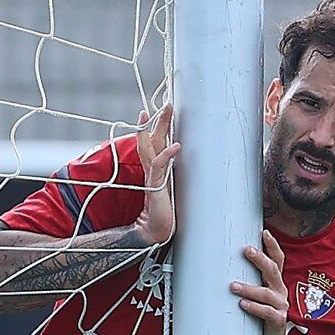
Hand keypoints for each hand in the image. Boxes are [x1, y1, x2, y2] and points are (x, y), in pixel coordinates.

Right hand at [135, 103, 177, 245]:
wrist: (156, 231)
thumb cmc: (165, 213)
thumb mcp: (172, 189)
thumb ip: (172, 178)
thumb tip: (183, 166)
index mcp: (155, 170)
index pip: (153, 144)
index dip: (154, 127)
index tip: (156, 111)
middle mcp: (152, 170)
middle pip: (152, 139)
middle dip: (158, 120)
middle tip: (167, 102)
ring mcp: (152, 176)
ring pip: (153, 146)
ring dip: (159, 127)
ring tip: (166, 111)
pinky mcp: (156, 185)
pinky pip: (160, 166)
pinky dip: (167, 155)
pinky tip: (177, 145)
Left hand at [231, 228, 291, 334]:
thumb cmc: (259, 319)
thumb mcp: (255, 297)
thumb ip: (245, 283)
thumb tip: (220, 269)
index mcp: (276, 283)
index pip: (278, 260)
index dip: (273, 246)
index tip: (264, 232)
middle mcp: (280, 292)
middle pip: (273, 271)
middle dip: (260, 259)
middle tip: (246, 250)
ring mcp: (281, 306)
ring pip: (266, 293)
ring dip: (249, 287)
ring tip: (232, 285)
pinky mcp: (278, 321)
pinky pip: (267, 313)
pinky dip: (254, 307)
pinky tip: (242, 304)